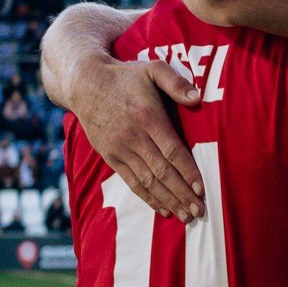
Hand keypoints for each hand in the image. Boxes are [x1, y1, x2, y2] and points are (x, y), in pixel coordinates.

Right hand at [69, 57, 205, 219]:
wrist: (85, 83)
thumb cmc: (125, 76)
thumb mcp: (152, 69)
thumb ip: (176, 82)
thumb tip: (197, 98)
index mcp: (148, 117)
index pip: (172, 151)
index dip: (188, 172)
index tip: (202, 189)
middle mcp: (133, 136)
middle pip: (161, 171)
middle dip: (181, 194)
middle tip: (199, 212)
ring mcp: (120, 149)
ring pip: (147, 181)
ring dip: (168, 201)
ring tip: (186, 217)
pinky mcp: (110, 156)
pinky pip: (131, 182)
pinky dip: (148, 198)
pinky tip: (163, 209)